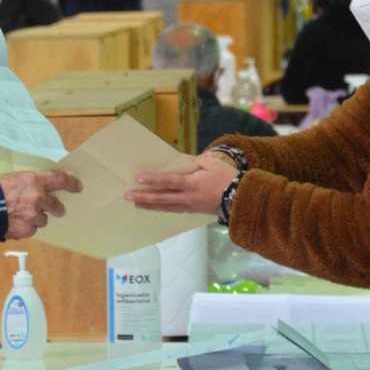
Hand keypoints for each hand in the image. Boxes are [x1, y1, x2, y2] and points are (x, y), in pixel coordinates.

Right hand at [0, 169, 82, 239]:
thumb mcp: (14, 179)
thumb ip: (31, 184)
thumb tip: (42, 189)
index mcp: (34, 181)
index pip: (59, 179)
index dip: (71, 183)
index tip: (77, 186)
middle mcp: (37, 198)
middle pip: (57, 205)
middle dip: (57, 208)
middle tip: (57, 209)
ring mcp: (33, 216)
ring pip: (43, 220)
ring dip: (36, 218)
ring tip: (20, 215)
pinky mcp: (27, 230)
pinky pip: (32, 230)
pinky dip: (25, 227)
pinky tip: (13, 222)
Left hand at [125, 153, 239, 214]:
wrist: (241, 199)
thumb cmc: (227, 178)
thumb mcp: (210, 164)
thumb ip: (192, 161)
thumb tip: (177, 159)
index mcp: (192, 184)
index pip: (168, 181)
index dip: (153, 180)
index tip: (138, 179)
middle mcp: (188, 197)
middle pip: (162, 198)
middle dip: (144, 197)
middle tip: (128, 196)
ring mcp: (190, 206)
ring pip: (166, 207)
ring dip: (150, 205)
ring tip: (136, 204)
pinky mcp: (192, 210)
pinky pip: (174, 210)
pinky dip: (162, 209)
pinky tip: (154, 207)